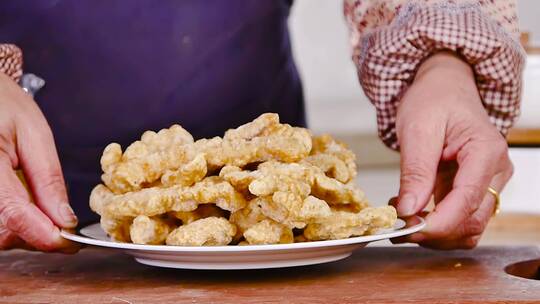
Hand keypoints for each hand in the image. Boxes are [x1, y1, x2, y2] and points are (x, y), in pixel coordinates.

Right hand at [0, 72, 78, 252]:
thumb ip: (48, 179)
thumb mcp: (34, 134)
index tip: (71, 242)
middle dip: (38, 235)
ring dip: (25, 233)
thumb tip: (65, 220)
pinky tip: (27, 209)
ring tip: (45, 210)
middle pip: (4, 233)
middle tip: (65, 224)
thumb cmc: (3, 104)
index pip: (14, 214)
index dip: (45, 234)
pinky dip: (13, 224)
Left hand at [392, 51, 512, 248]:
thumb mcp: (417, 129)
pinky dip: (434, 223)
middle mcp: (495, 171)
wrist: (443, 88)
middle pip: (472, 222)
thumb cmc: (434, 99)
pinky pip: (458, 218)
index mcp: (486, 151)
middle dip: (434, 232)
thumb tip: (408, 210)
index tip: (408, 230)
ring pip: (467, 227)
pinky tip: (410, 209)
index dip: (439, 223)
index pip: (468, 200)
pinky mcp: (473, 189)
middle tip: (396, 225)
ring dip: (433, 232)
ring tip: (400, 215)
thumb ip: (415, 171)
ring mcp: (487, 182)